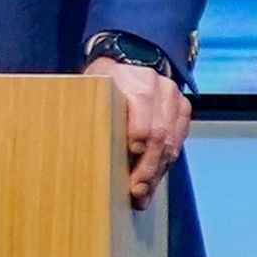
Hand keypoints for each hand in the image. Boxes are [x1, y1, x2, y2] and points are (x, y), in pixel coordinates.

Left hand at [101, 56, 189, 207]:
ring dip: (157, 171)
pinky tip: (153, 181)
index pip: (142, 110)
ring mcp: (175, 99)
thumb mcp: (91, 86)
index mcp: (136, 80)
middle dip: (147, 167)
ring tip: (142, 195)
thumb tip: (73, 144)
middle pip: (159, 133)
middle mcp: (161, 88)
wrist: (130, 61)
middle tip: (136, 192)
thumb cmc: (101, 81)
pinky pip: (178, 141)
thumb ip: (90, 108)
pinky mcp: (183, 110)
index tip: (130, 159)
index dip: (138, 137)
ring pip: (171, 142)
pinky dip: (164, 164)